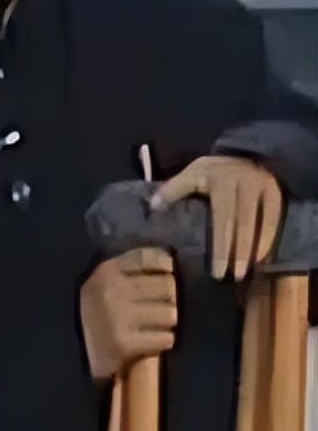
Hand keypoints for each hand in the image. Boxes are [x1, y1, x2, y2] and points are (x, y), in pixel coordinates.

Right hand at [80, 248, 177, 381]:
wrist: (76, 350)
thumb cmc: (95, 314)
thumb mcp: (103, 283)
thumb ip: (129, 269)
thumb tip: (168, 261)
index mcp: (105, 271)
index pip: (148, 257)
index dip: (165, 265)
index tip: (167, 273)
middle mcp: (111, 290)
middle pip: (166, 285)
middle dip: (167, 298)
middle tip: (157, 308)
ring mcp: (118, 317)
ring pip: (170, 313)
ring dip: (166, 322)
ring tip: (153, 326)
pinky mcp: (124, 343)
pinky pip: (165, 338)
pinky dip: (162, 341)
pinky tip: (149, 342)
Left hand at [151, 155, 282, 281]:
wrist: (246, 153)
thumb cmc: (214, 170)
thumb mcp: (192, 173)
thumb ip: (173, 189)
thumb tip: (153, 207)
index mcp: (222, 184)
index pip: (222, 220)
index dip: (221, 247)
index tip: (217, 271)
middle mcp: (246, 187)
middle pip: (243, 226)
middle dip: (239, 254)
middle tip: (234, 277)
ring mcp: (264, 191)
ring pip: (262, 225)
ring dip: (255, 250)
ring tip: (247, 272)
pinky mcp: (277, 196)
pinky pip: (274, 221)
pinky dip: (268, 240)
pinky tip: (262, 258)